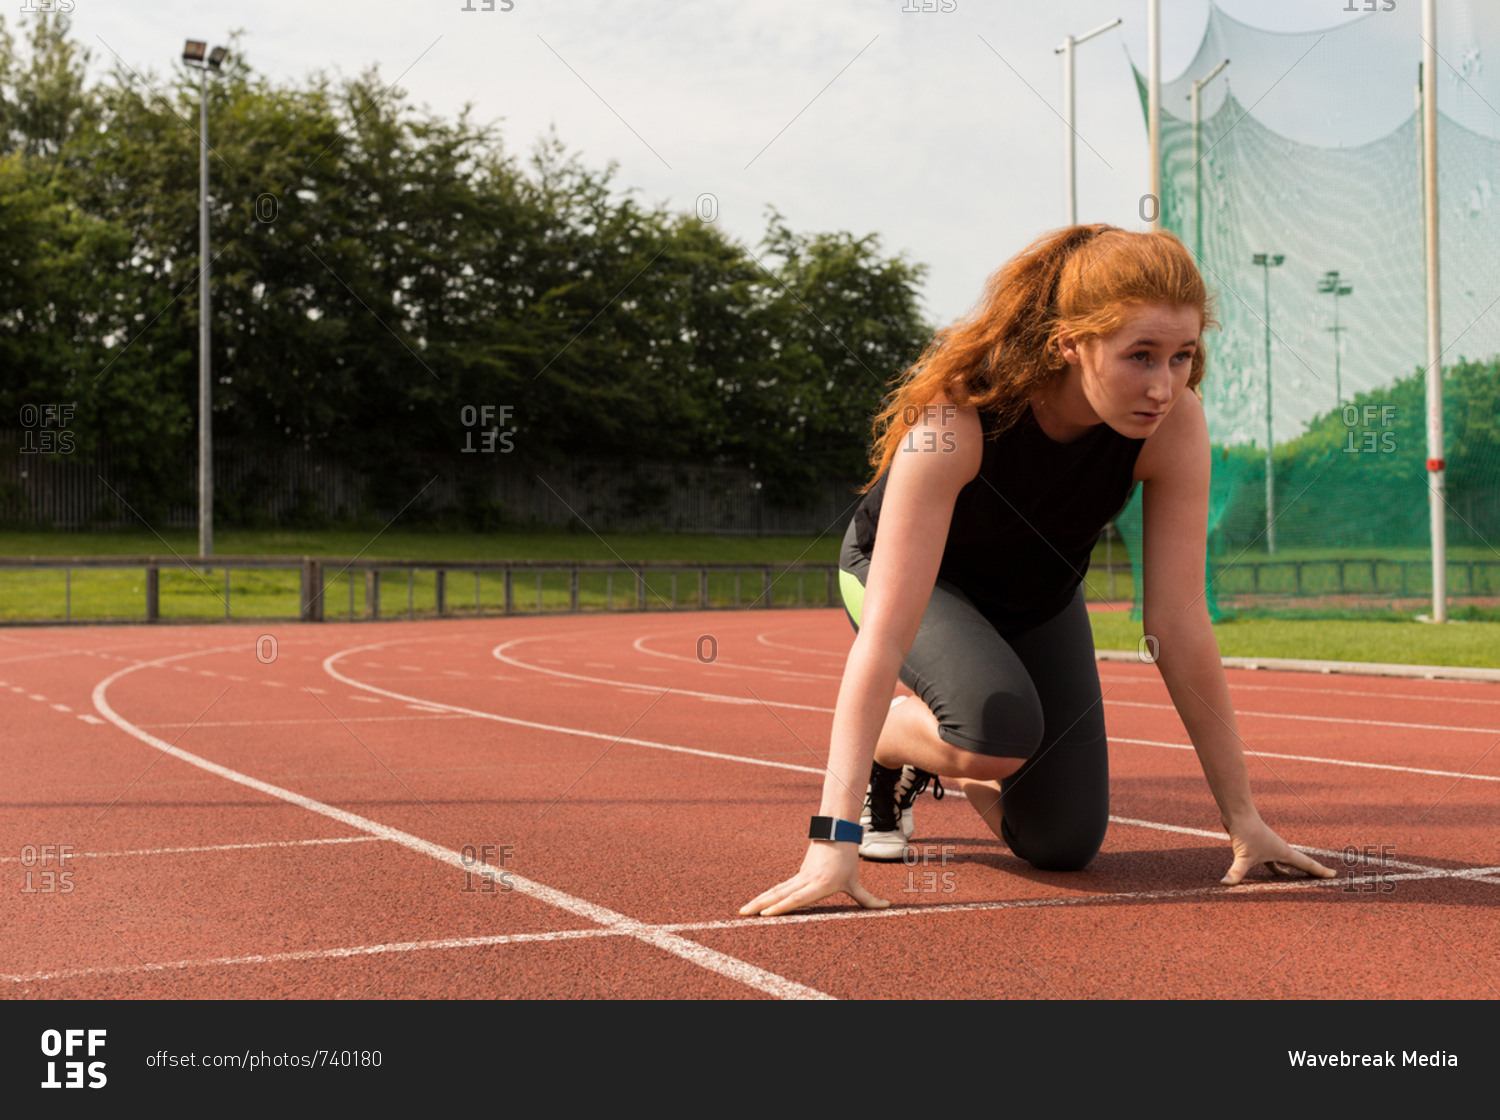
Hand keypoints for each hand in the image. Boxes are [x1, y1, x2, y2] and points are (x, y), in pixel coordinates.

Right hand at [739, 840, 890, 916]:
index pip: (797, 898)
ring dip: (758, 900)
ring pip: (775, 891)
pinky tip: (754, 904)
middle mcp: (806, 881)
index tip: (765, 913)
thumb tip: (888, 906)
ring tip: (742, 911)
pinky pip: (778, 888)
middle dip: (761, 905)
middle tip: (744, 913)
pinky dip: (765, 896)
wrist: (836, 834)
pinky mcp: (797, 876)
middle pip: (779, 894)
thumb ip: (868, 899)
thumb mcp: (855, 882)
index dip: (781, 906)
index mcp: (820, 884)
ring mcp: (799, 877)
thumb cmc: (847, 859)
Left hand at [1221, 815, 1335, 885]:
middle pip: (1299, 863)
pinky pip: (1271, 861)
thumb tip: (1225, 884)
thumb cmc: (1245, 832)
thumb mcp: (1243, 856)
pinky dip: (1276, 868)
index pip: (1306, 864)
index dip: (1320, 871)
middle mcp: (1279, 849)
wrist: (1237, 813)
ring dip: (1291, 871)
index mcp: (1283, 852)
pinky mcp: (1258, 846)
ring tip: (1296, 881)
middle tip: (1323, 878)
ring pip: (1284, 863)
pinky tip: (1274, 872)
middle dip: (1311, 872)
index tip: (1334, 875)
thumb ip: (1236, 872)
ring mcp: (1269, 847)